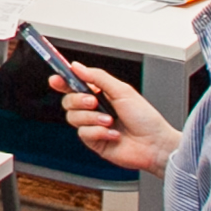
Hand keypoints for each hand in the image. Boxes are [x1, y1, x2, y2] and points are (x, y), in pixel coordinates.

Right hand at [59, 63, 180, 174]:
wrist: (154, 144)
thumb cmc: (145, 119)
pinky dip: (99, 132)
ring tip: (110, 121)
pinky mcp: (94, 142)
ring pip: (73, 118)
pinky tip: (113, 134)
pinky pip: (83, 134)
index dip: (62, 82)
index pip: (75, 85)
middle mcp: (94, 110)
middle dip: (78, 100)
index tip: (56, 79)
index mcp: (100, 94)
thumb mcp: (122, 91)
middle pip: (68, 101)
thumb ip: (97, 77)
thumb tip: (77, 66)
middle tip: (94, 102)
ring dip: (92, 118)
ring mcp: (93, 126)